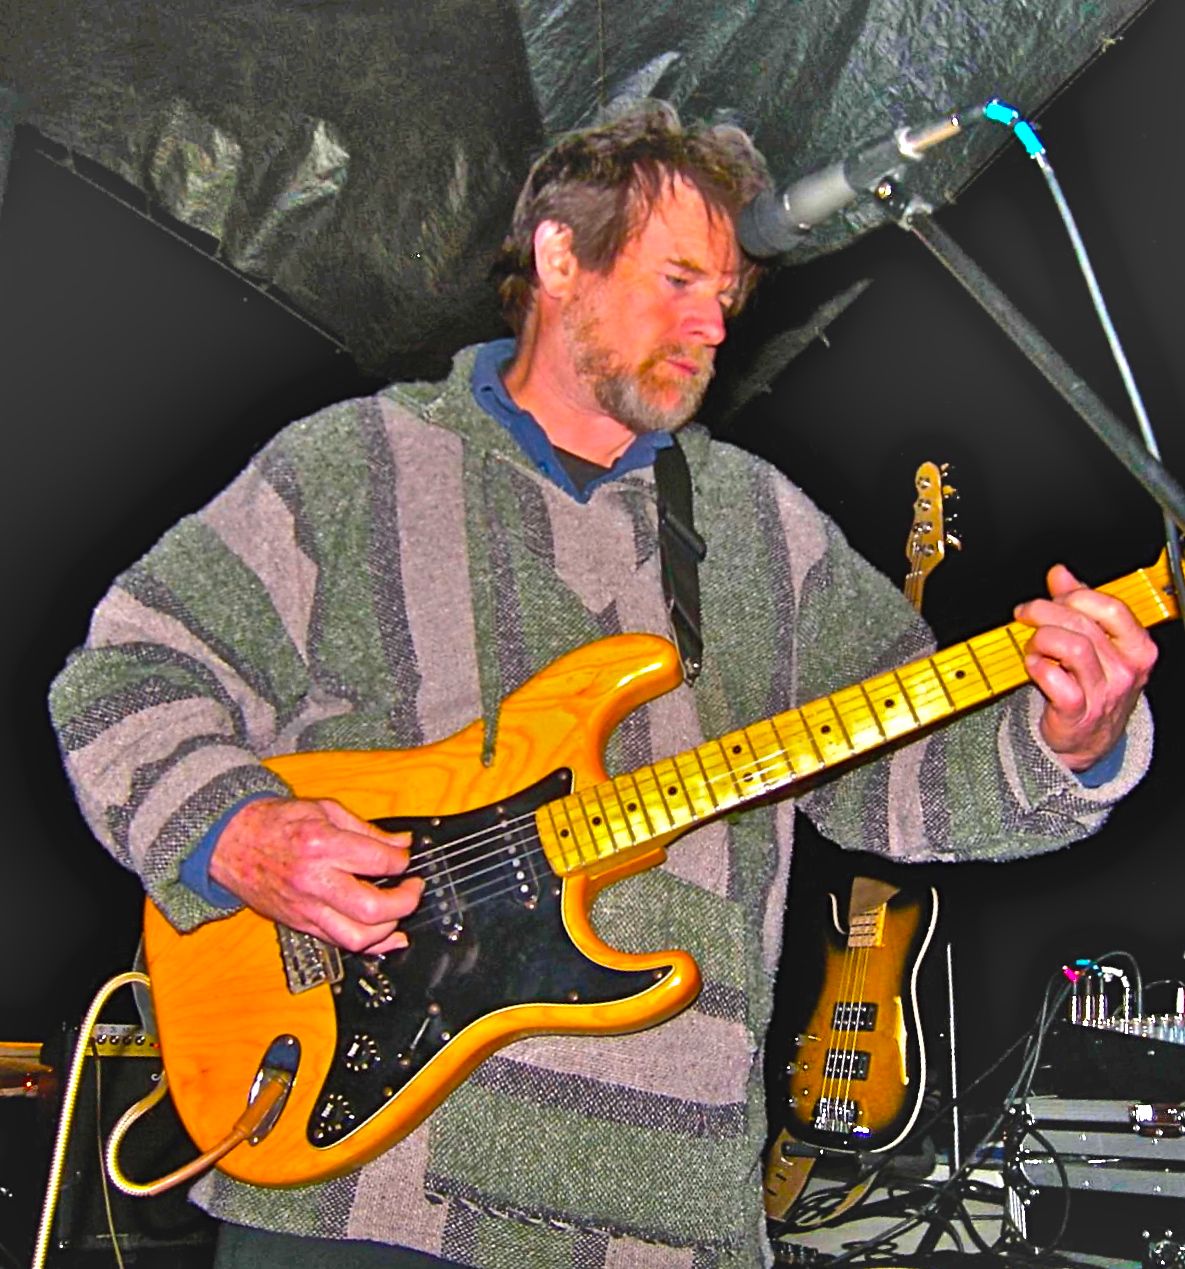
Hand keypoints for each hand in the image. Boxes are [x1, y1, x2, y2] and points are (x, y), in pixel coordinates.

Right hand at [209, 797, 423, 953]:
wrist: (229, 842)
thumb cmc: (274, 823)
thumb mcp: (324, 810)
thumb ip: (366, 830)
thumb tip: (400, 843)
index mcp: (321, 845)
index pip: (378, 861)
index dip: (402, 860)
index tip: (406, 857)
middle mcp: (314, 881)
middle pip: (372, 908)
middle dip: (404, 901)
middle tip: (413, 889)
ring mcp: (305, 908)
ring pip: (357, 937)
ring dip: (388, 928)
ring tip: (398, 912)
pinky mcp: (300, 924)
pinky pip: (339, 943)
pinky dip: (369, 945)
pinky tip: (387, 938)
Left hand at [1013, 563, 1157, 770]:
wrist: (1086, 740)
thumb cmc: (1091, 687)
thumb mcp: (1096, 644)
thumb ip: (1079, 606)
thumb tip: (1061, 574)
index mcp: (1137, 648)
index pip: (1111, 608)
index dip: (1075, 596)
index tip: (1052, 597)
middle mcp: (1125, 670)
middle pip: (1083, 624)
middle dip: (1046, 612)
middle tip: (1025, 614)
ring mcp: (1103, 693)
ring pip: (1072, 647)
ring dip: (1041, 640)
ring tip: (1032, 646)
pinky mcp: (1077, 713)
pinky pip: (1056, 681)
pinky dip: (1037, 667)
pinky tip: (1033, 666)